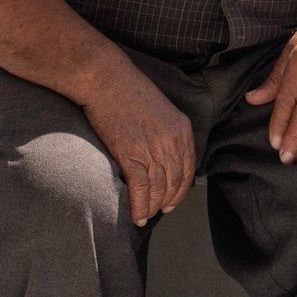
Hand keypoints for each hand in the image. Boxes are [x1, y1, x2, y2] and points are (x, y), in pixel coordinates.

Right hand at [78, 63, 195, 225]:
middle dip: (167, 201)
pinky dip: (139, 206)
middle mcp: (172, 141)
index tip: (173, 200)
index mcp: (182, 129)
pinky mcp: (131, 155)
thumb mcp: (161, 110)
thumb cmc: (129, 90)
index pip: (189, 168)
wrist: (107, 80)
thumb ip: (168, 133)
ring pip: (159, 189)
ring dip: (152, 207)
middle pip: (175, 182)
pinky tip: (137, 216)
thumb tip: (164, 158)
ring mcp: (152, 150)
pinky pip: (140, 189)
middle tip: (159, 211)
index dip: (181, 189)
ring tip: (145, 216)